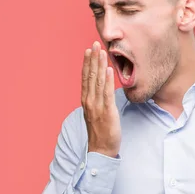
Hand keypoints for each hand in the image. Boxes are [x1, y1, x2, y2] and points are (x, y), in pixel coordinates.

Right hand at [82, 41, 120, 157]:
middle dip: (93, 58)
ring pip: (97, 81)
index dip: (87, 63)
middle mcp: (89, 101)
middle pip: (90, 76)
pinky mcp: (107, 111)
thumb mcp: (96, 113)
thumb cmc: (100, 133)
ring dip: (99, 64)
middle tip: (95, 43)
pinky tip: (108, 69)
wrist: (100, 150)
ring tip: (101, 51)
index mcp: (86, 100)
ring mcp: (97, 106)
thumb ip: (97, 100)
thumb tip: (102, 89)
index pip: (86, 78)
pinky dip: (107, 80)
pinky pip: (107, 93)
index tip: (89, 50)